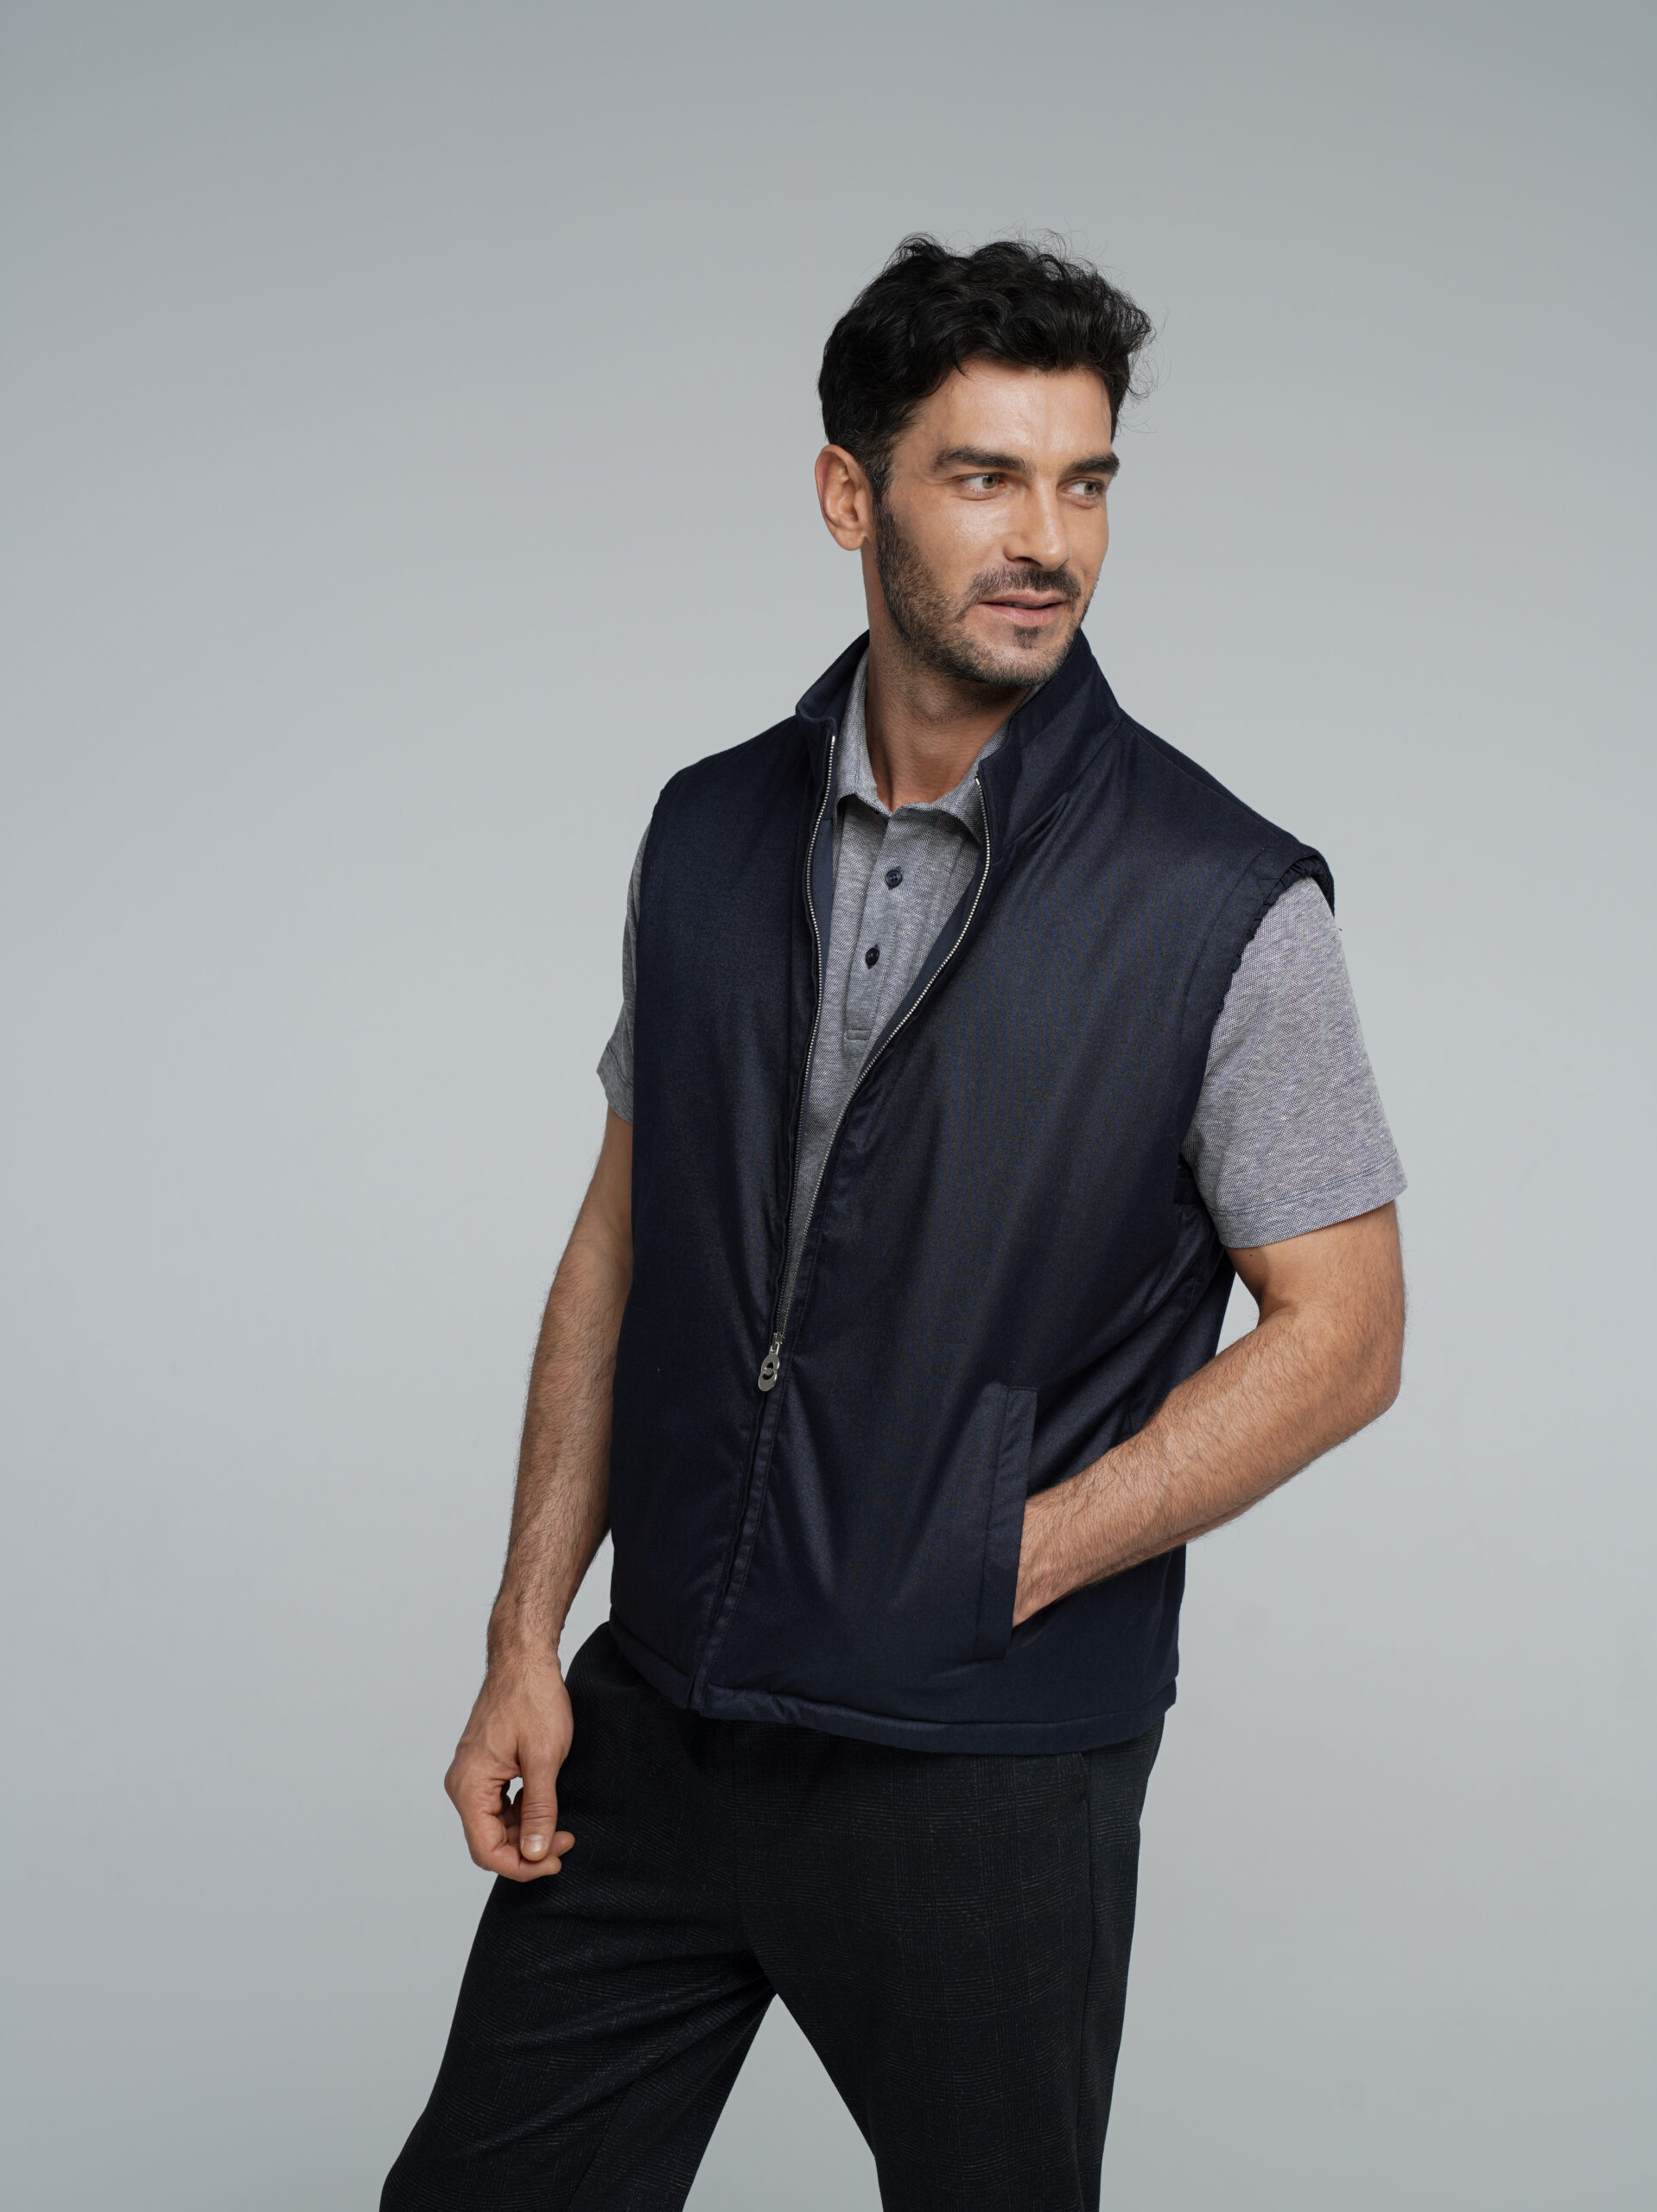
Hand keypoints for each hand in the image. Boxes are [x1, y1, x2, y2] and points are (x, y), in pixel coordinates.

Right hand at [444, 1654, 576, 1881]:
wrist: (525, 1659)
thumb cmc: (532, 1698)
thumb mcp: (544, 1758)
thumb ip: (539, 1810)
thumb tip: (535, 1853)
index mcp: (469, 1786)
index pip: (486, 1850)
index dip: (521, 1866)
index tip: (554, 1862)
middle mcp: (462, 1784)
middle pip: (488, 1840)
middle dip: (527, 1850)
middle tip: (566, 1843)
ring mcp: (471, 1775)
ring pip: (494, 1825)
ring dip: (525, 1834)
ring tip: (561, 1829)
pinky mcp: (483, 1768)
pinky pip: (498, 1805)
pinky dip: (520, 1815)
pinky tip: (544, 1809)